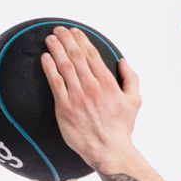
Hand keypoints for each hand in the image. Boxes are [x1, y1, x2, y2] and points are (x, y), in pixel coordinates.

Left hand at [40, 27, 140, 171]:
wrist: (108, 150)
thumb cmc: (122, 127)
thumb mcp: (135, 100)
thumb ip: (131, 78)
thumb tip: (122, 61)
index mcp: (108, 82)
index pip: (91, 53)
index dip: (81, 39)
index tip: (74, 31)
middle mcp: (92, 86)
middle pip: (76, 55)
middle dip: (66, 39)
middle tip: (58, 30)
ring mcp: (77, 96)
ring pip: (64, 66)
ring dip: (56, 49)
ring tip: (50, 38)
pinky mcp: (64, 107)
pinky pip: (55, 83)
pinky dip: (49, 68)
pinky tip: (45, 58)